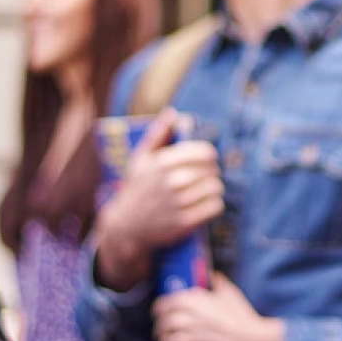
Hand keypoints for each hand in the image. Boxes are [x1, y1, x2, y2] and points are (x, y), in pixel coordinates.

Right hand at [94, 109, 223, 291]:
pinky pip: (214, 207)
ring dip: (215, 188)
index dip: (209, 154)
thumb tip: (173, 113)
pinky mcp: (184, 223)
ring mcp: (177, 204)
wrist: (126, 227)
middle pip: (210, 170)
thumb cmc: (136, 188)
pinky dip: (215, 204)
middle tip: (207, 175)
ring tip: (208, 189)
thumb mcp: (140, 159)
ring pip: (215, 188)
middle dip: (212, 171)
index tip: (207, 158)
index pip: (202, 152)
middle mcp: (170, 182)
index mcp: (161, 163)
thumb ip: (158, 134)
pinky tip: (208, 203)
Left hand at [152, 272, 284, 340]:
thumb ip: (216, 281)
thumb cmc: (243, 319)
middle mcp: (182, 321)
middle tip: (171, 332)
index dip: (161, 311)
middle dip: (165, 329)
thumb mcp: (230, 293)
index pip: (161, 306)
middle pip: (161, 326)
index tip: (164, 314)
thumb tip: (210, 274)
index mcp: (188, 302)